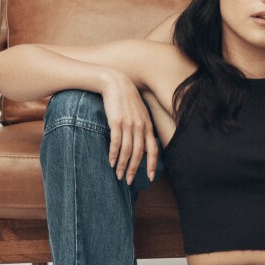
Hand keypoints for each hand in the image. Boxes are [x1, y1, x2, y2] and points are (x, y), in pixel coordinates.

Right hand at [100, 70, 158, 184]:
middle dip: (134, 169)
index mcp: (147, 126)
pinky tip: (111, 162)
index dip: (152, 165)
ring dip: (122, 165)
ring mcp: (129, 124)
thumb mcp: (139, 114)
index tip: (150, 178)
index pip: (153, 150)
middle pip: (140, 154)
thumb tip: (143, 145)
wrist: (115, 83)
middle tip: (128, 181)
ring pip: (128, 151)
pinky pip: (116, 142)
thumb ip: (142, 128)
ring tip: (118, 175)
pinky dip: (114, 154)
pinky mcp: (116, 122)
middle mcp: (140, 127)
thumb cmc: (126, 100)